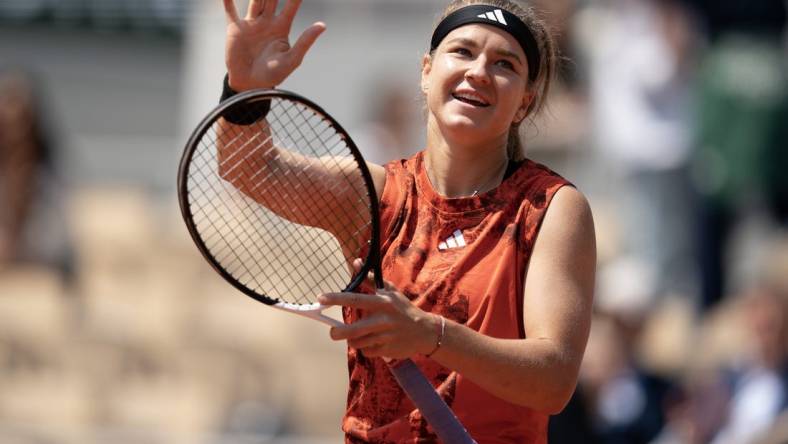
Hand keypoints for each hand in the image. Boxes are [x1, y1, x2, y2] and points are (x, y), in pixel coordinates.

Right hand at [222, 0, 325, 90]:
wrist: (251, 85)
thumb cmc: (273, 75)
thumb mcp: (293, 59)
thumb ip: (305, 41)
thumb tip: (323, 25)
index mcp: (282, 28)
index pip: (291, 5)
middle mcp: (267, 22)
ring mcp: (251, 24)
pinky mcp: (235, 29)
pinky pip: (230, 10)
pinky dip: (227, 0)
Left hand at [318, 259, 439, 358]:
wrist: (425, 331)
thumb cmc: (404, 309)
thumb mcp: (390, 291)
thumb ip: (369, 279)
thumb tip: (355, 262)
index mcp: (382, 303)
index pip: (355, 300)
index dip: (336, 299)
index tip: (321, 298)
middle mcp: (383, 320)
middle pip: (352, 330)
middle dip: (337, 332)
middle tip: (333, 332)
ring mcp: (385, 337)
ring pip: (357, 342)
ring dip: (354, 340)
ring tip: (360, 334)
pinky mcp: (386, 351)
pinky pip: (366, 351)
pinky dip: (365, 348)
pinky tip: (374, 342)